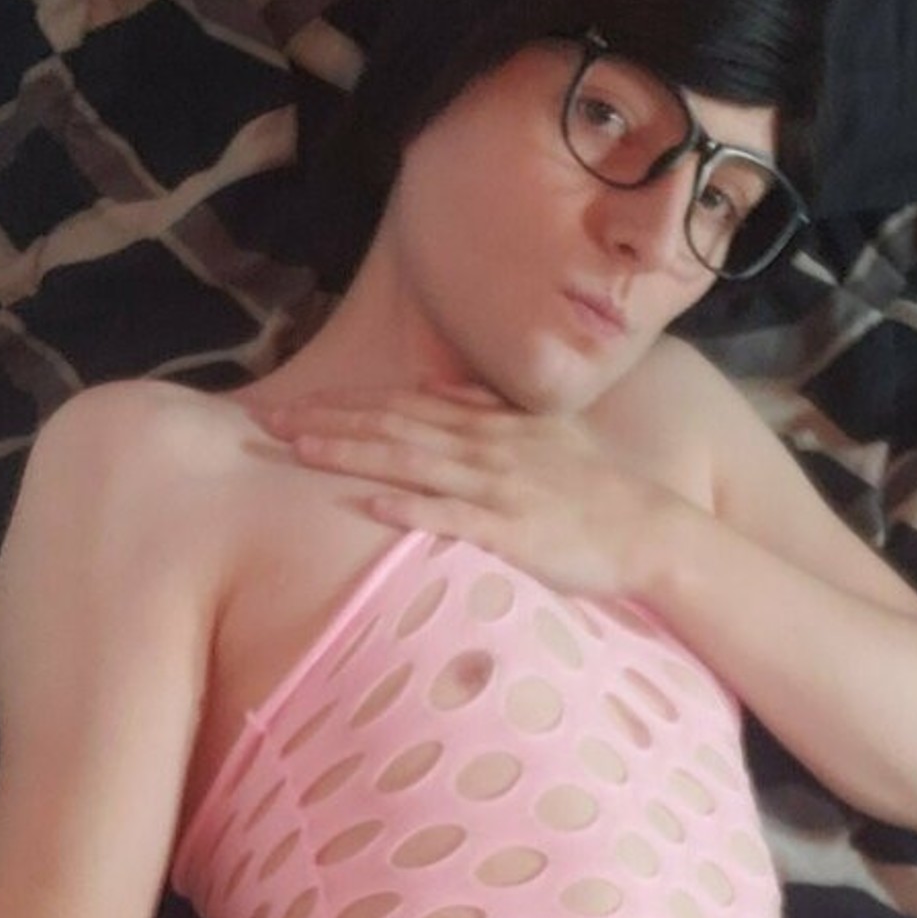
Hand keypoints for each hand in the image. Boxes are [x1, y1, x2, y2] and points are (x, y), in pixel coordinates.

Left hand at [259, 384, 682, 598]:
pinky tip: (369, 505)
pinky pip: (451, 516)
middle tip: (269, 422)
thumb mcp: (540, 435)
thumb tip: (441, 387)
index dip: (344, 404)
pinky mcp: (510, 530)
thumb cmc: (592, 489)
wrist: (647, 529)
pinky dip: (408, 509)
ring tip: (299, 451)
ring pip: (410, 462)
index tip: (293, 405)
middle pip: (392, 427)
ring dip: (353, 453)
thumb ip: (488, 410)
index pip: (402, 405)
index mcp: (487, 425)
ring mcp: (496, 487)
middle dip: (328, 422)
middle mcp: (484, 447)